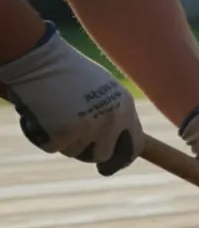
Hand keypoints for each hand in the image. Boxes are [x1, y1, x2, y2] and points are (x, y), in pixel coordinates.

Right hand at [0, 23, 142, 175]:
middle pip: (102, 155)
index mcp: (125, 109)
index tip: (107, 169)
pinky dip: (40, 135)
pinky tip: (37, 113)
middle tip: (70, 136)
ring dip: (63, 140)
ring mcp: (88, 129)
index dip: (120, 160)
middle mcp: (111, 122)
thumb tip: (115, 145)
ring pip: (75, 152)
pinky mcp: (63, 134)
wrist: (39, 58)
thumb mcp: (102, 89)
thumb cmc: (67, 71)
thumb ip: (113, 116)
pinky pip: (51, 147)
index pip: (133, 147)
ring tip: (53, 112)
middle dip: (86, 151)